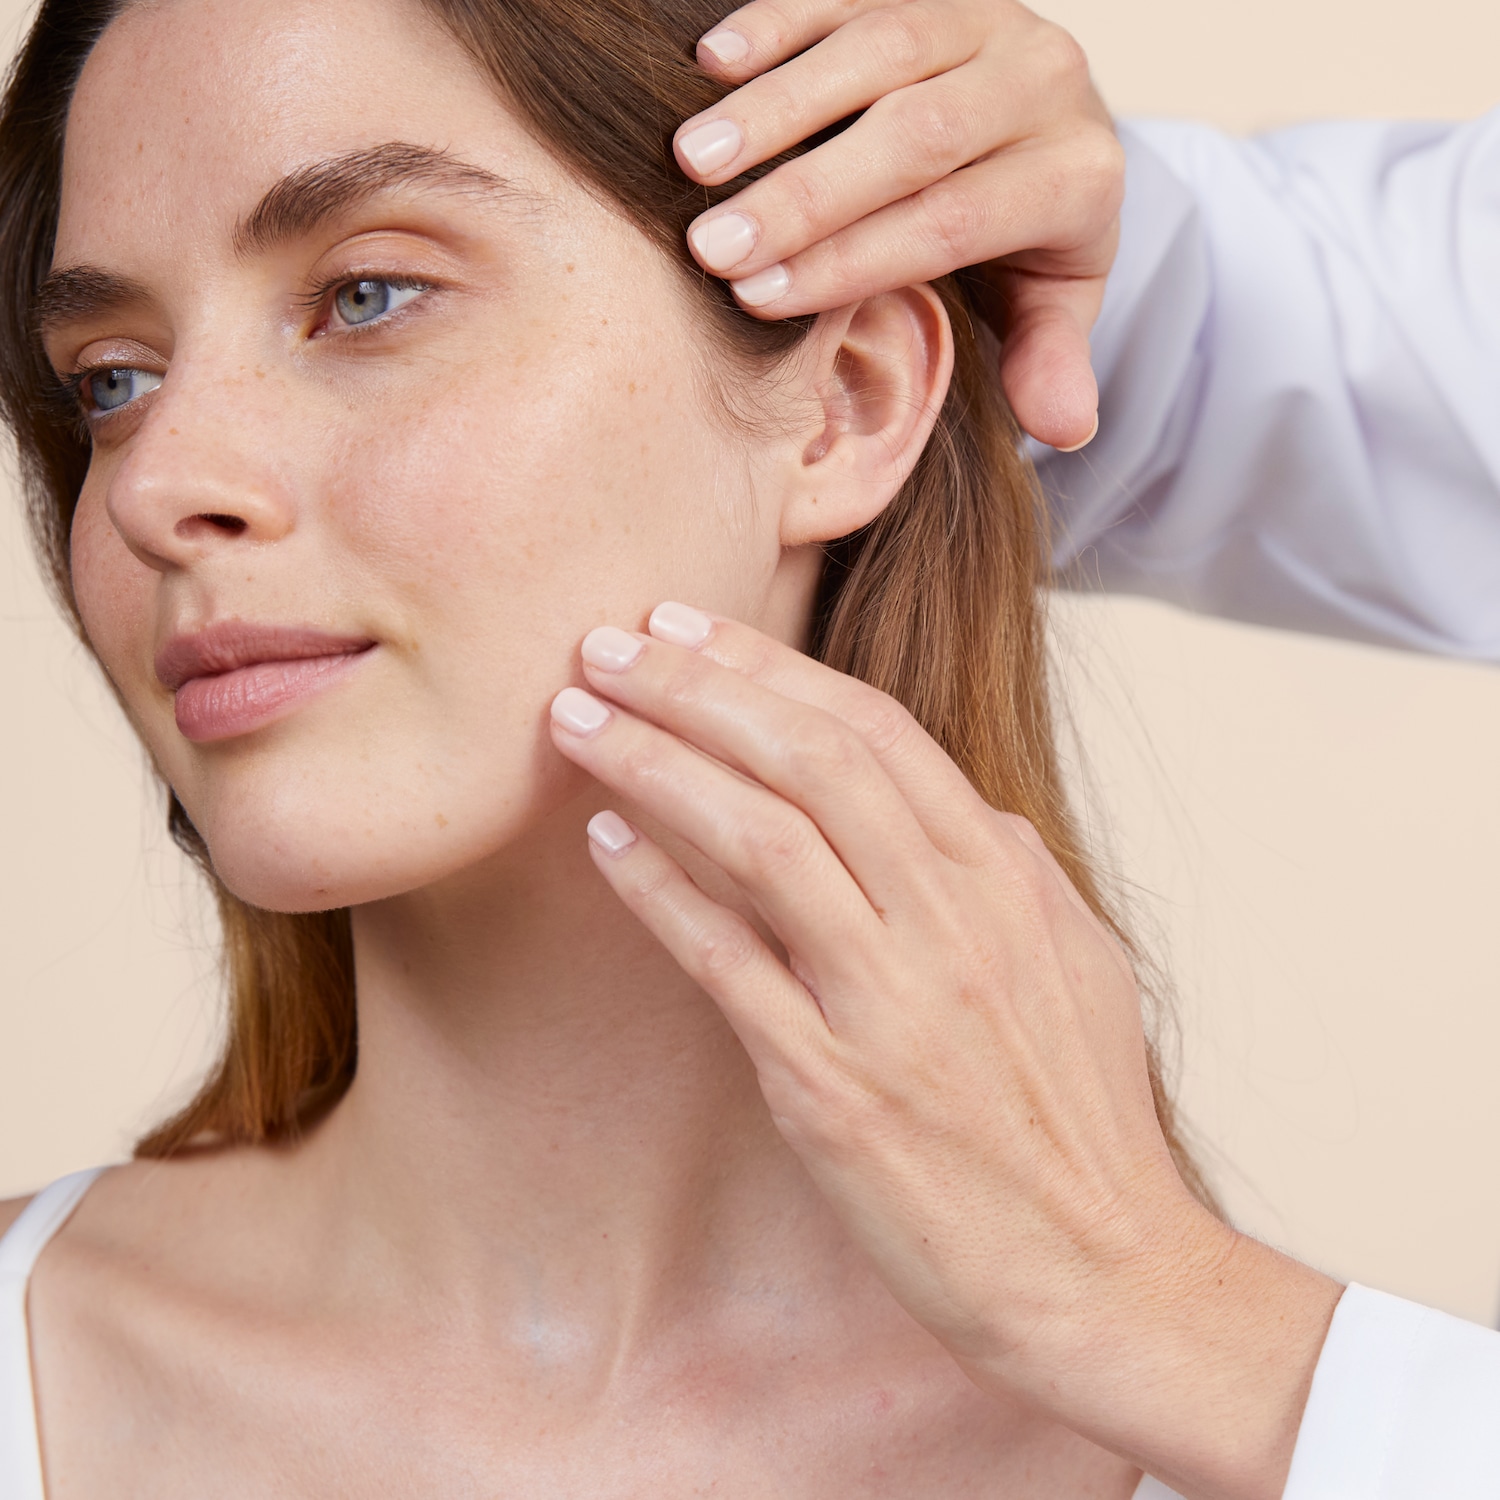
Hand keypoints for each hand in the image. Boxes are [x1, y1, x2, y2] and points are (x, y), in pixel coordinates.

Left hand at [549, 606, 1342, 1499]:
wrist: (1104, 1272)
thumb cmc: (1084, 1115)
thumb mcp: (1077, 959)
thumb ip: (1010, 868)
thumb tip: (956, 805)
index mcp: (1002, 876)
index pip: (873, 729)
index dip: (769, 669)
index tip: (687, 629)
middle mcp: (948, 920)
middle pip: (807, 760)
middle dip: (695, 688)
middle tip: (604, 645)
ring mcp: (889, 1001)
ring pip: (761, 841)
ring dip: (655, 767)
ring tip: (576, 722)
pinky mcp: (832, 1088)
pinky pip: (728, 965)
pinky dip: (659, 892)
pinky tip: (603, 843)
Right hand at [672, 0, 1122, 449]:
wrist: (1053, 117)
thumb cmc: (1031, 236)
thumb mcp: (1052, 303)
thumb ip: (1050, 359)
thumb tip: (1064, 429)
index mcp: (1076, 176)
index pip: (952, 222)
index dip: (852, 260)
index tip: (759, 299)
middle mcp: (1045, 80)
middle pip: (915, 137)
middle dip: (804, 195)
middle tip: (713, 244)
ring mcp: (987, 17)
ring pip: (879, 50)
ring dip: (775, 107)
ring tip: (693, 162)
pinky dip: (777, 21)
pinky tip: (709, 62)